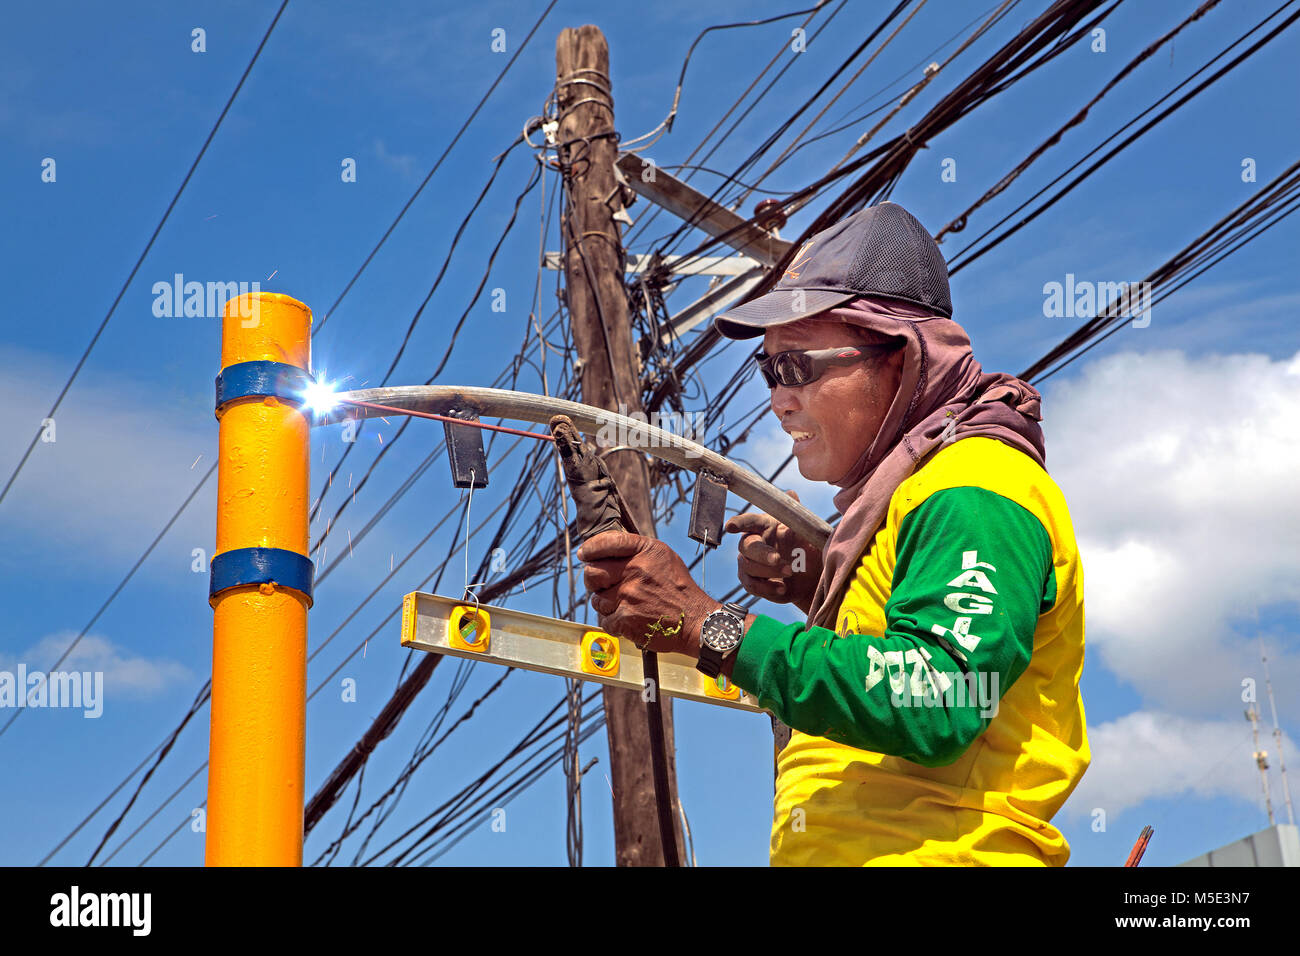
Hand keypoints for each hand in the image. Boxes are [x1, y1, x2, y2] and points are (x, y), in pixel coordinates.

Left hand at [577, 531, 715, 655]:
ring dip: (606, 605)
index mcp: (644, 551)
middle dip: (594, 581)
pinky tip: (628, 619)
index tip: (584, 554)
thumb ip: (636, 550)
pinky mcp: (625, 619)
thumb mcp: (663, 557)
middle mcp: (635, 570)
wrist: (695, 620)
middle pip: (592, 573)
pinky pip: (604, 621)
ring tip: (626, 605)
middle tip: (604, 585)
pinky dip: (613, 623)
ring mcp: (628, 596)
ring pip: (596, 600)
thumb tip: (606, 548)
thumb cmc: (679, 589)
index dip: (590, 549)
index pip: (606, 542)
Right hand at [725, 490, 822, 613]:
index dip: (739, 523)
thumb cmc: (806, 549)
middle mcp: (753, 541)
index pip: (749, 521)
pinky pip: (751, 585)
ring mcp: (749, 562)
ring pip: (747, 566)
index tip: (731, 527)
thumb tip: (791, 494)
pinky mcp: (751, 581)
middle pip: (746, 545)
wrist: (811, 576)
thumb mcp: (806, 532)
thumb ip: (797, 515)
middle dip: (761, 553)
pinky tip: (782, 588)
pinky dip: (767, 588)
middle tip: (778, 559)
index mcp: (765, 525)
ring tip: (790, 573)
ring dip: (769, 571)